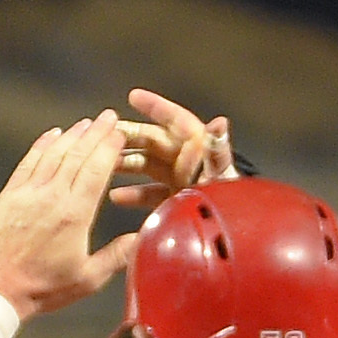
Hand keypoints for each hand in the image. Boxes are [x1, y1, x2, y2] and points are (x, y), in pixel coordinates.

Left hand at [0, 113, 138, 320]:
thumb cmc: (41, 288)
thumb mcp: (87, 279)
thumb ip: (117, 256)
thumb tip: (141, 238)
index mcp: (74, 215)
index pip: (97, 170)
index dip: (109, 147)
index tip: (119, 133)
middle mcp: (52, 197)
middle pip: (77, 155)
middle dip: (95, 133)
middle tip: (108, 117)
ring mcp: (28, 193)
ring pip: (53, 154)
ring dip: (71, 135)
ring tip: (85, 123)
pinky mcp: (8, 196)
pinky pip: (28, 162)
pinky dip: (41, 145)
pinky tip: (52, 135)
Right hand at [109, 89, 232, 208]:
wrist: (232, 239)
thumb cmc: (230, 206)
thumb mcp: (221, 177)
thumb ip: (218, 151)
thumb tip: (220, 124)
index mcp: (199, 150)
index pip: (176, 121)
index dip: (156, 107)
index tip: (133, 97)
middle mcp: (189, 161)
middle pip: (155, 141)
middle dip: (130, 137)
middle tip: (106, 134)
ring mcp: (181, 181)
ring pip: (148, 165)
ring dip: (127, 164)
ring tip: (105, 165)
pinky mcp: (176, 201)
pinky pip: (150, 193)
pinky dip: (134, 194)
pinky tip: (117, 197)